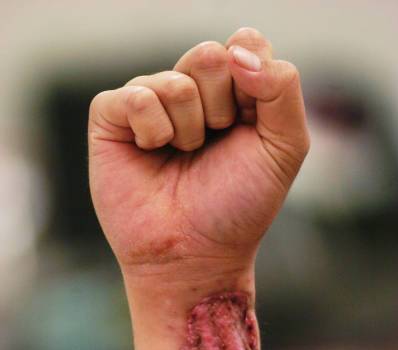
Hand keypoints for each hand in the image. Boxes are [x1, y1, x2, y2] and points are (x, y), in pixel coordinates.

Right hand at [88, 27, 308, 279]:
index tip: (248, 127)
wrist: (194, 256)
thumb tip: (238, 49)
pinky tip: (152, 154)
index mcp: (233, 93)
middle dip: (221, 110)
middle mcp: (191, 92)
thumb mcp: (284, 148)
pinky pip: (136, 97)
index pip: (245, 44)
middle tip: (213, 146)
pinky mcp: (112, 119)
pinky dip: (153, 130)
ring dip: (189, 130)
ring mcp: (150, 103)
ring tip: (182, 158)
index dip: (252, 82)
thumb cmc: (237, 207)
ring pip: (175, 81)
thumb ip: (282, 87)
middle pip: (209, 55)